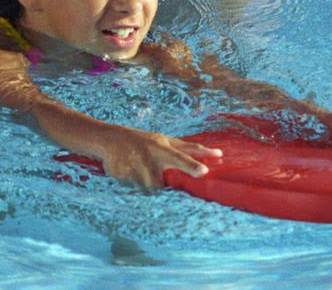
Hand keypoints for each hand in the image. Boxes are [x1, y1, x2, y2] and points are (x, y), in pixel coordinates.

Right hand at [94, 126, 222, 187]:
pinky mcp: (120, 177)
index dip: (192, 165)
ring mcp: (133, 169)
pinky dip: (133, 188)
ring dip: (145, 188)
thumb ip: (191, 150)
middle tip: (152, 179)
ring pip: (146, 191)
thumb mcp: (166, 141)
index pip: (180, 158)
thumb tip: (219, 155)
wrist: (111, 139)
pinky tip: (128, 175)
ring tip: (138, 173)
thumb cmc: (145, 141)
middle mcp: (148, 158)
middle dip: (158, 187)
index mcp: (161, 149)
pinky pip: (132, 192)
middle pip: (160, 185)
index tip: (204, 172)